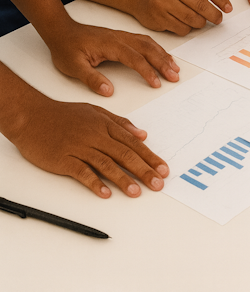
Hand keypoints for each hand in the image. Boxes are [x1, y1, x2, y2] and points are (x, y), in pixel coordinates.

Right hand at [8, 97, 168, 197]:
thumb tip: (142, 134)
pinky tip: (105, 193)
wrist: (32, 115)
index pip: (133, 144)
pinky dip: (94, 183)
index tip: (163, 169)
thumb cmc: (64, 114)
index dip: (150, 157)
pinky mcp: (64, 159)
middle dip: (144, 170)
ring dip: (123, 179)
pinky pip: (81, 172)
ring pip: (106, 164)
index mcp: (105, 126)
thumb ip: (120, 123)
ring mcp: (80, 148)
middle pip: (125, 155)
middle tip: (157, 183)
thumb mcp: (95, 111)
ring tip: (137, 192)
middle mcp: (96, 136)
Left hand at [45, 21, 179, 95]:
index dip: (147, 71)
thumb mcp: (73, 67)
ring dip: (163, 55)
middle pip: (148, 49)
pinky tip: (163, 55)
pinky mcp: (123, 37)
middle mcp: (120, 38)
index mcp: (110, 45)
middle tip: (175, 76)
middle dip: (163, 63)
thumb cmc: (66, 48)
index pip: (135, 59)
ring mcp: (123, 36)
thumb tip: (108, 91)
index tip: (156, 83)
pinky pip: (145, 41)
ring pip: (149, 43)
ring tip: (174, 68)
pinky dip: (157, 48)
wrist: (60, 30)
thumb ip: (91, 79)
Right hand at [130, 0, 232, 35]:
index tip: (228, 8)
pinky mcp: (157, 18)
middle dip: (214, 15)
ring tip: (200, 20)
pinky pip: (181, 28)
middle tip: (218, 19)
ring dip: (201, 22)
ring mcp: (162, 3)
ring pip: (192, 19)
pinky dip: (188, 28)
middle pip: (201, 5)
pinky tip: (185, 22)